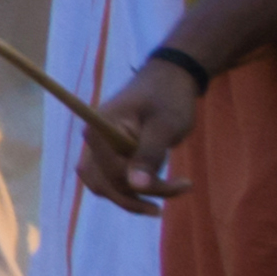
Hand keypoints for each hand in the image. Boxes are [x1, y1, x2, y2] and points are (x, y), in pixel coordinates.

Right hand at [80, 49, 201, 213]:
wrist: (170, 79)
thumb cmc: (169, 98)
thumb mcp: (165, 127)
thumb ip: (148, 156)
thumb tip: (137, 187)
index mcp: (99, 129)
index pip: (115, 174)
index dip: (148, 186)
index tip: (185, 184)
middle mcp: (91, 139)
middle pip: (104, 184)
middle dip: (138, 196)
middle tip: (177, 191)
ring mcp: (97, 146)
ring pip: (104, 185)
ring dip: (132, 196)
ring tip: (168, 191)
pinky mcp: (106, 151)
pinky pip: (109, 179)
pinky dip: (130, 188)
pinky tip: (156, 184)